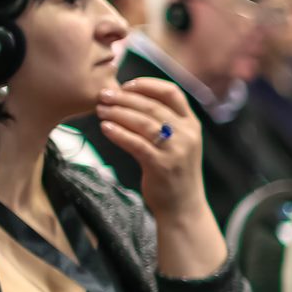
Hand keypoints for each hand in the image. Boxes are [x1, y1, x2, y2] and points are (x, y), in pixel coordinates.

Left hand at [95, 80, 209, 224]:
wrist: (183, 206)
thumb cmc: (174, 172)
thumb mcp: (178, 143)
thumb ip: (165, 122)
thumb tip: (132, 100)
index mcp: (192, 124)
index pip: (171, 93)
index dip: (147, 85)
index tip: (126, 84)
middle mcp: (187, 134)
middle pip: (152, 105)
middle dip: (124, 98)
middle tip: (103, 95)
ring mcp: (176, 150)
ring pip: (143, 122)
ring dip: (118, 113)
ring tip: (100, 110)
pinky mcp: (162, 166)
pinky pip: (136, 144)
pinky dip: (119, 134)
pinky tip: (105, 128)